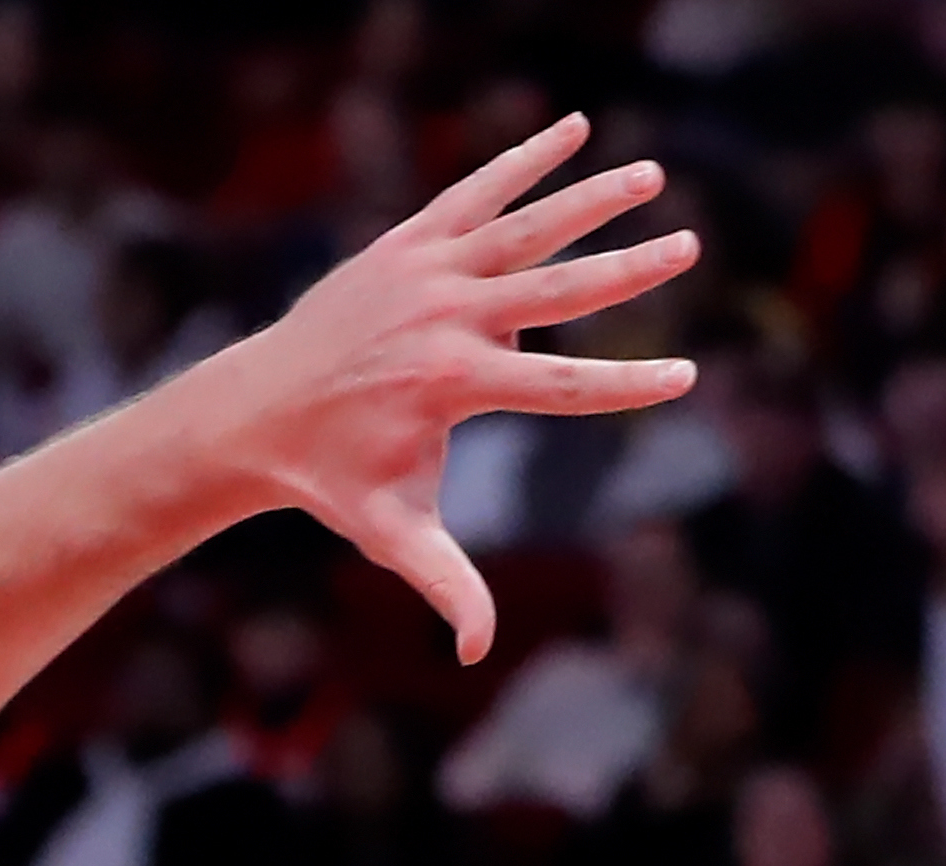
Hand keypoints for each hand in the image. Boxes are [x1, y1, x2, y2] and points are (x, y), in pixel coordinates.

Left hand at [195, 114, 698, 659]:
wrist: (256, 411)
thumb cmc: (336, 480)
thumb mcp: (395, 534)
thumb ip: (446, 586)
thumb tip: (477, 657)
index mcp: (453, 386)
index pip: (562, 387)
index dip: (626, 384)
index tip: (686, 378)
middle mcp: (444, 320)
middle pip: (555, 291)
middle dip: (625, 271)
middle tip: (689, 249)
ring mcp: (425, 273)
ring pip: (522, 229)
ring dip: (589, 200)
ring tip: (652, 177)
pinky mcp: (408, 242)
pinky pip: (476, 194)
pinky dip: (524, 162)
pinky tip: (577, 128)